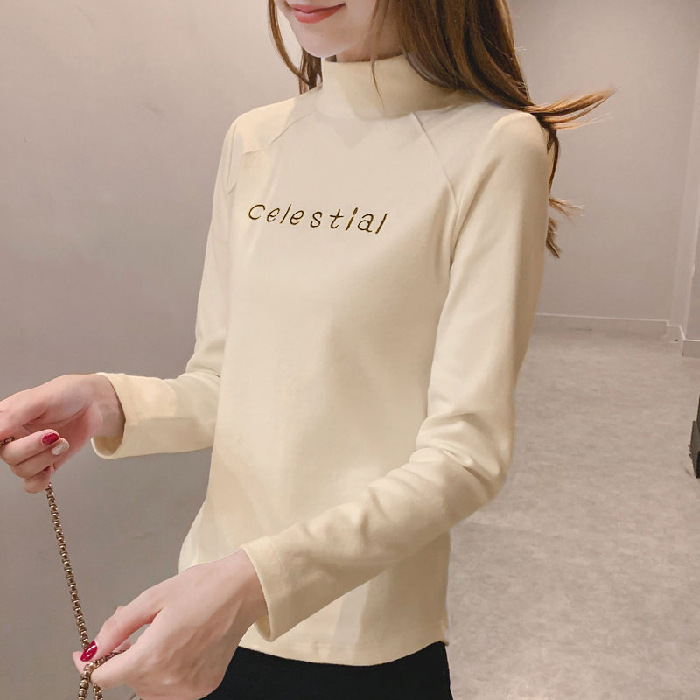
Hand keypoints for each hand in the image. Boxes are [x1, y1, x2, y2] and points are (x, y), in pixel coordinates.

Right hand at [0, 373, 119, 492]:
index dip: (3, 443)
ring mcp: (30, 453)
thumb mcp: (38, 398)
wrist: (92, 403)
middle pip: (9, 457)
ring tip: (62, 441)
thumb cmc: (64, 395)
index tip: (13, 439)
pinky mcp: (46, 464)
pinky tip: (50, 469)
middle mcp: (14, 439)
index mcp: (6, 421)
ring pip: (22, 471)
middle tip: (52, 434)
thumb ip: (13, 415)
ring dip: (44, 459)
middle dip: (31, 448)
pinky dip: (40, 481)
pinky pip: (32, 484)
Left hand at [71, 549, 268, 699]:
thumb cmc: (202, 587)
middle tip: (130, 633)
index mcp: (154, 656)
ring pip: (149, 690)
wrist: (243, 591)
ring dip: (143, 670)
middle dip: (122, 660)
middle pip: (128, 681)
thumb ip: (118, 626)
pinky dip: (165, 674)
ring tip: (155, 639)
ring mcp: (189, 687)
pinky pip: (172, 690)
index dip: (90, 665)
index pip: (105, 677)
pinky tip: (176, 649)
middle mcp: (170, 680)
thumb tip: (93, 649)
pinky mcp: (205, 686)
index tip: (85, 656)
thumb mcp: (153, 598)